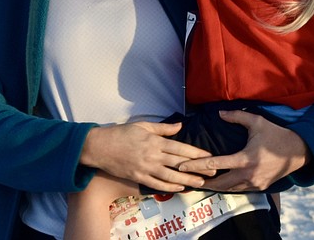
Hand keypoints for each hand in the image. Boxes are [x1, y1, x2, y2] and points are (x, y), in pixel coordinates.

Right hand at [81, 122, 210, 191]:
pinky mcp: (138, 177)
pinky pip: (157, 184)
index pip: (181, 148)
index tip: (209, 156)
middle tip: (213, 171)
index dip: (197, 153)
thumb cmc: (121, 133)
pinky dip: (170, 187)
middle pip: (180, 163)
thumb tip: (180, 125)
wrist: (100, 146)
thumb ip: (163, 128)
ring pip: (171, 176)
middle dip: (198, 168)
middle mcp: (153, 155)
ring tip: (200, 182)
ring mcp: (146, 167)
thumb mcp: (143, 126)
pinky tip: (180, 187)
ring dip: (187, 180)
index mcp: (155, 141)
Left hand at [177, 110, 310, 191]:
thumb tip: (219, 113)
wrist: (298, 152)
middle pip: (219, 183)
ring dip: (215, 186)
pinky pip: (240, 189)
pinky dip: (229, 187)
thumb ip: (236, 117)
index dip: (196, 165)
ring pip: (229, 189)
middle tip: (187, 179)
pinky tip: (220, 184)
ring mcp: (255, 183)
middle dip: (202, 182)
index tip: (182, 166)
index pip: (215, 164)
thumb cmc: (276, 134)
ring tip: (199, 183)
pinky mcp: (260, 187)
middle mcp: (248, 174)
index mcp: (245, 159)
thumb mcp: (257, 122)